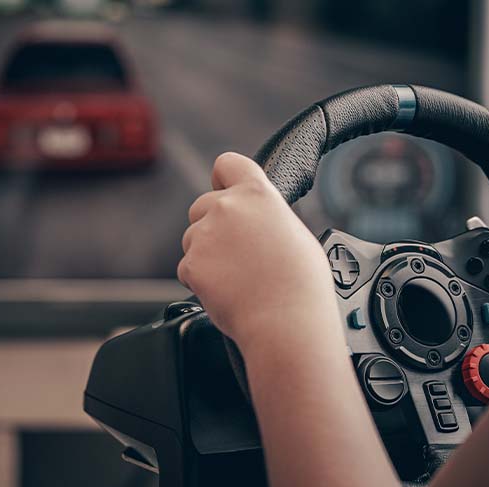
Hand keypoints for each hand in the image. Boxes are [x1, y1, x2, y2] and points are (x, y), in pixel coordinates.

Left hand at [178, 152, 338, 353]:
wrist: (286, 321)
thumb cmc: (300, 284)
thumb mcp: (294, 232)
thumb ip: (265, 216)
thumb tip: (255, 221)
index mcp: (257, 194)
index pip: (226, 163)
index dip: (222, 178)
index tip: (224, 190)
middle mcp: (226, 208)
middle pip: (201, 205)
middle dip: (211, 225)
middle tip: (235, 252)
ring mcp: (204, 236)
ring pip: (192, 238)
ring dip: (206, 254)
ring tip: (237, 277)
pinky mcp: (191, 264)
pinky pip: (188, 267)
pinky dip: (201, 280)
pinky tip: (228, 290)